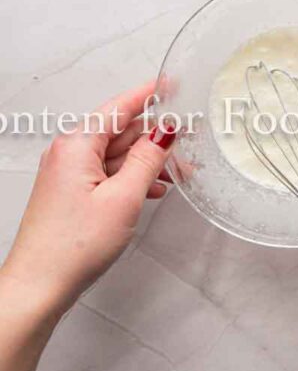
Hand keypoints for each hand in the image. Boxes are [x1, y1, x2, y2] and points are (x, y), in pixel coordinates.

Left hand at [2, 82, 177, 320]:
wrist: (39, 285)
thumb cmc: (72, 246)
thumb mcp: (123, 198)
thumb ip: (147, 159)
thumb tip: (165, 130)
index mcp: (77, 145)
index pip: (119, 107)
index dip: (149, 95)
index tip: (170, 85)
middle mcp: (69, 153)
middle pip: (120, 131)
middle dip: (154, 138)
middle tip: (186, 142)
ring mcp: (68, 174)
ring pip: (116, 155)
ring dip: (146, 162)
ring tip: (177, 174)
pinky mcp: (71, 193)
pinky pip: (107, 173)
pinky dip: (131, 178)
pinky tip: (151, 190)